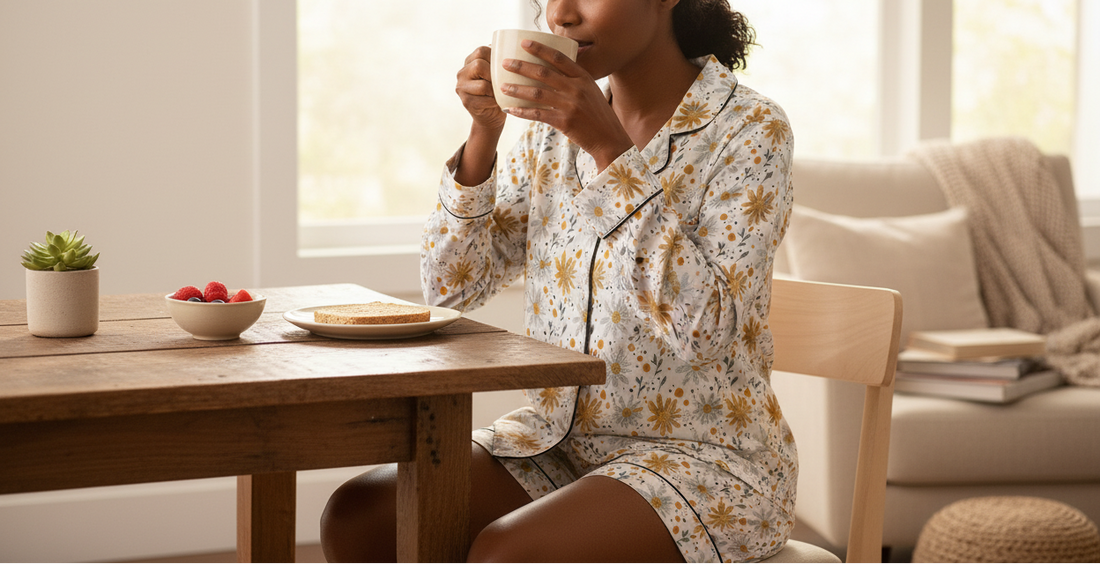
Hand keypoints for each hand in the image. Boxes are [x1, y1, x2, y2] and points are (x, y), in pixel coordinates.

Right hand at [456, 46, 506, 133]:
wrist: (491, 117)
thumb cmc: (499, 92)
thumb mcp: (499, 74)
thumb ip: (500, 61)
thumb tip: (515, 46)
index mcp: (470, 62)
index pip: (481, 51)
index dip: (495, 57)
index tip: (505, 66)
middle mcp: (462, 73)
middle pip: (479, 65)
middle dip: (494, 74)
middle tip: (503, 82)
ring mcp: (461, 88)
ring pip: (483, 84)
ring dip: (496, 90)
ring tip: (501, 93)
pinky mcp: (466, 102)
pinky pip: (484, 99)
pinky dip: (495, 101)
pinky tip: (498, 102)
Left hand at [501, 40, 633, 170]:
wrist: (609, 139)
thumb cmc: (599, 115)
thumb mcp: (591, 92)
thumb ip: (575, 81)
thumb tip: (553, 71)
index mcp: (583, 78)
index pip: (559, 58)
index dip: (540, 49)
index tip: (525, 43)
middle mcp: (577, 89)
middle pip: (544, 73)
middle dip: (521, 66)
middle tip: (505, 63)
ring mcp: (570, 105)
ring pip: (537, 93)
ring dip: (517, 89)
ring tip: (502, 86)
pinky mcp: (565, 122)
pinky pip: (538, 114)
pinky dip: (522, 111)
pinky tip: (511, 109)